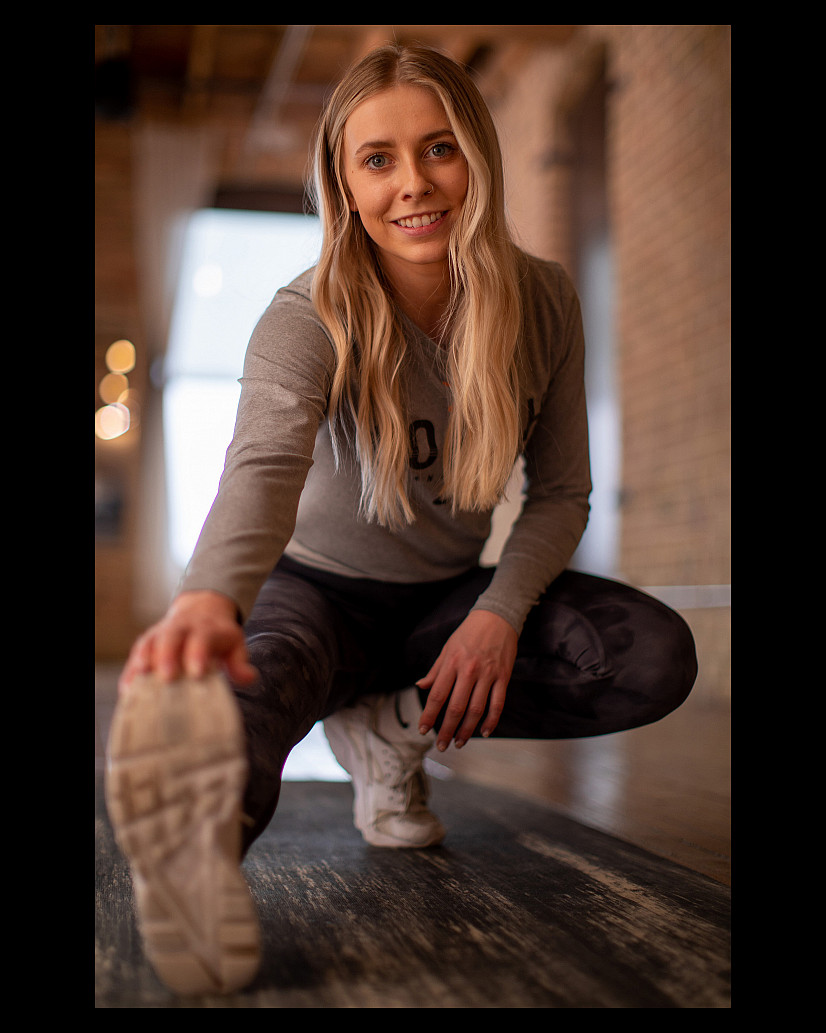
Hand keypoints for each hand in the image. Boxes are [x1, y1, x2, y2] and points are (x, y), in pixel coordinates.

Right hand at [118, 590, 256, 693]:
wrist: (202, 609)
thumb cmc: (219, 636)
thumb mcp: (235, 644)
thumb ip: (240, 662)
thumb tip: (248, 678)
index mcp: (206, 628)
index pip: (202, 638)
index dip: (199, 654)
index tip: (197, 674)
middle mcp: (181, 627)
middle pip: (171, 637)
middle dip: (167, 657)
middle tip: (167, 678)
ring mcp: (161, 632)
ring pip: (149, 642)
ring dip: (143, 661)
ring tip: (139, 681)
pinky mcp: (147, 642)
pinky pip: (137, 654)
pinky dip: (131, 670)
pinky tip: (128, 689)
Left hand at [416, 609, 517, 750]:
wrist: (497, 617)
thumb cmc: (469, 632)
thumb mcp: (447, 648)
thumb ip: (435, 670)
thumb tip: (420, 686)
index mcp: (452, 663)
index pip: (437, 695)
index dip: (429, 715)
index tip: (423, 729)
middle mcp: (469, 670)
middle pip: (456, 707)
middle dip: (447, 730)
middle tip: (441, 745)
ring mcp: (487, 675)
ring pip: (476, 710)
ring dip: (467, 730)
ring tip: (460, 743)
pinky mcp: (503, 677)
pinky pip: (497, 704)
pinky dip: (491, 721)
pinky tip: (484, 732)